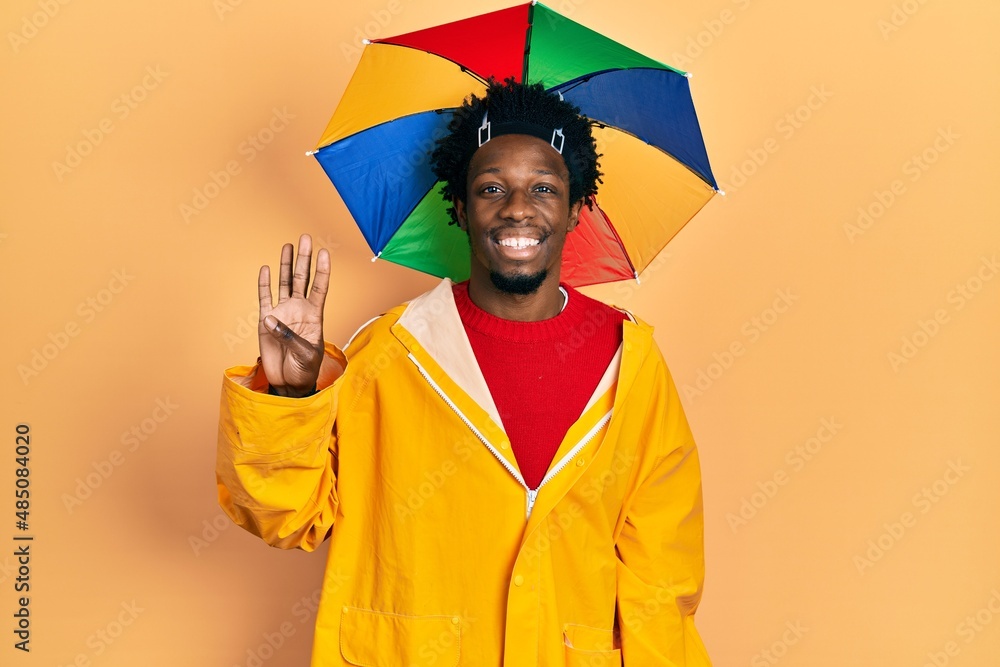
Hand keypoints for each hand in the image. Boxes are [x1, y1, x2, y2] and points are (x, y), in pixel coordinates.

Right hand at [258, 234, 330, 396]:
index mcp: (315, 315)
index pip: (320, 287)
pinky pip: (264, 299)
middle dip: (304, 258)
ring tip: (288, 246)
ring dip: (286, 265)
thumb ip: (290, 336)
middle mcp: (299, 309)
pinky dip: (264, 284)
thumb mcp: (305, 354)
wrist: (290, 382)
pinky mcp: (266, 321)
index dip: (323, 270)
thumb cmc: (305, 369)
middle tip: (306, 238)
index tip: (325, 252)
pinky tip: (265, 269)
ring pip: (284, 283)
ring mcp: (283, 313)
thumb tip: (271, 318)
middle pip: (302, 278)